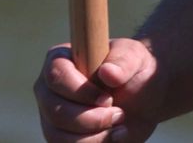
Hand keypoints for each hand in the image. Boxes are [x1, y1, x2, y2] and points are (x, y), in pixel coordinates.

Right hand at [34, 39, 160, 141]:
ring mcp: (50, 116)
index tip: (108, 98)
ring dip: (94, 136)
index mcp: (60, 60)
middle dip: (91, 118)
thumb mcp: (135, 57)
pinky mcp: (60, 137)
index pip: (56, 76)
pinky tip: (116, 135)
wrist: (143, 95)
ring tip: (119, 124)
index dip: (81, 91)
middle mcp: (49, 90)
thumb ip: (123, 62)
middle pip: (55, 111)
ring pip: (57, 136)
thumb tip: (107, 72)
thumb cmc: (133, 69)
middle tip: (119, 113)